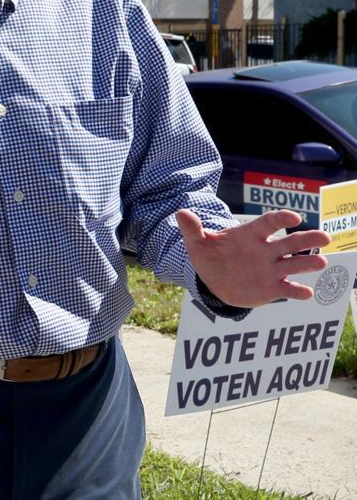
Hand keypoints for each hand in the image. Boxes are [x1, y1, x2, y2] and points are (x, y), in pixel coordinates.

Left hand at [178, 209, 329, 307]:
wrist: (213, 280)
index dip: (281, 219)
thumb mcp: (198, 242)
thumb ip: (192, 229)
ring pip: (295, 264)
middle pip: (291, 242)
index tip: (294, 217)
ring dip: (309, 263)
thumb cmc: (210, 255)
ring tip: (321, 262)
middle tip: (325, 237)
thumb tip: (181, 212)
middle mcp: (267, 250)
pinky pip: (289, 289)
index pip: (268, 223)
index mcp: (250, 234)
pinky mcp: (274, 288)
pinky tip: (305, 293)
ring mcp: (272, 269)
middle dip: (308, 239)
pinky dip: (298, 291)